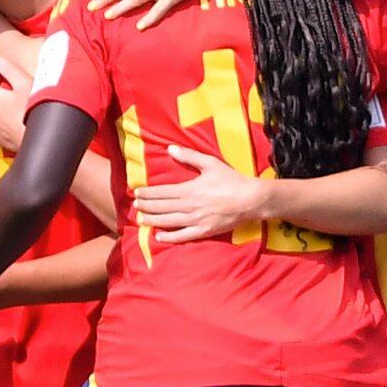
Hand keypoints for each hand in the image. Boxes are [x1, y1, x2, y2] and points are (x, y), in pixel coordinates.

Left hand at [134, 143, 270, 243]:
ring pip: (168, 222)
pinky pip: (182, 236)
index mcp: (189, 190)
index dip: (148, 193)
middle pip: (162, 207)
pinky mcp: (203, 232)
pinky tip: (158, 236)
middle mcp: (189, 206)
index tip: (137, 193)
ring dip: (152, 220)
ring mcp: (196, 221)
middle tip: (136, 205)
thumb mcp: (211, 164)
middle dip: (146, 206)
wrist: (251, 199)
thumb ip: (189, 157)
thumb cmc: (232, 180)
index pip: (162, 192)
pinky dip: (169, 237)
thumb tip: (170, 148)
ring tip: (141, 219)